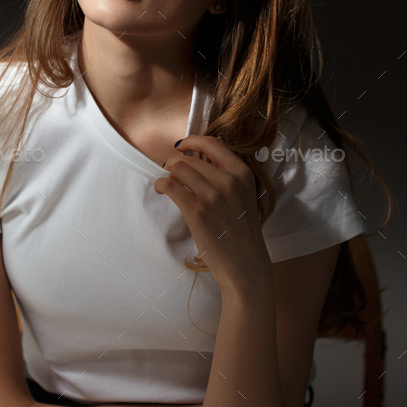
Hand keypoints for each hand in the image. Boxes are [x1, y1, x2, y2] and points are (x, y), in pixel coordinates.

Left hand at [154, 135, 272, 293]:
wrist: (246, 265)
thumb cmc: (242, 233)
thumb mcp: (244, 196)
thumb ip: (228, 177)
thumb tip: (199, 161)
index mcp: (242, 174)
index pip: (212, 143)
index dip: (191, 141)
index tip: (180, 146)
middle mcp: (229, 180)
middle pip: (190, 158)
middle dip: (175, 163)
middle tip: (171, 173)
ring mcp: (213, 195)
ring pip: (178, 168)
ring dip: (168, 174)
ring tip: (167, 184)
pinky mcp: (197, 211)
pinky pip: (170, 185)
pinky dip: (161, 185)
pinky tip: (161, 190)